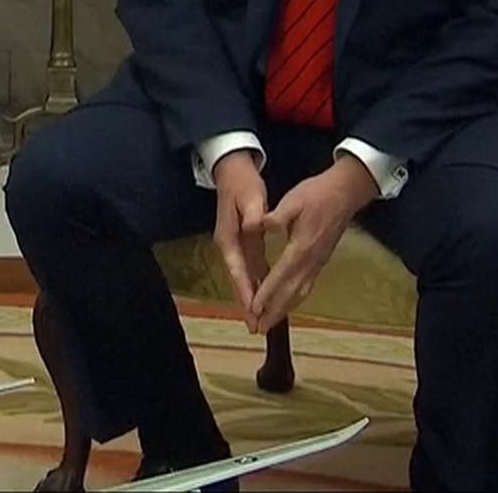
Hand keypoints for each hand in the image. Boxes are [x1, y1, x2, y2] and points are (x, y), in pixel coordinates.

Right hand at [210, 150, 269, 331]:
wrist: (232, 170)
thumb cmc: (241, 183)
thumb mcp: (249, 195)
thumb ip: (254, 213)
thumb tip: (257, 227)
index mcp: (230, 238)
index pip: (238, 270)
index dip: (246, 291)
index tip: (253, 310)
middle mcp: (230, 246)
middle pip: (240, 280)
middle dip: (248, 304)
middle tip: (257, 327)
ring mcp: (236, 246)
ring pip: (246, 278)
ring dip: (253, 298)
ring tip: (261, 320)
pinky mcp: (245, 243)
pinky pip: (252, 269)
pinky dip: (258, 284)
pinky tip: (267, 296)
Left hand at [249, 158, 378, 332]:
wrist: (345, 194)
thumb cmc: (317, 194)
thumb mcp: (293, 200)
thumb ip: (276, 217)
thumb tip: (259, 226)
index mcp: (301, 247)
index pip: (281, 275)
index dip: (267, 293)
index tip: (254, 308)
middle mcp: (311, 260)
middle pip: (291, 293)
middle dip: (274, 311)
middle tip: (259, 328)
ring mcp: (318, 263)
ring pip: (301, 293)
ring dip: (284, 310)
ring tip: (270, 324)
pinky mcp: (321, 261)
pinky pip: (306, 287)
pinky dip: (294, 300)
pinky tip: (286, 304)